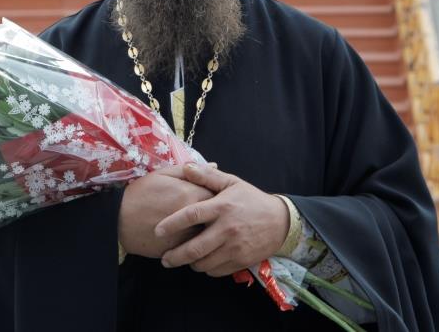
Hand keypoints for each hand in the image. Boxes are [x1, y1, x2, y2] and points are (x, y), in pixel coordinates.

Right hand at [118, 165, 213, 258]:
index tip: (218, 193)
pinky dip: (199, 243)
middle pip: (218, 216)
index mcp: (191, 194)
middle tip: (215, 210)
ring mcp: (186, 236)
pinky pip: (197, 248)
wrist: (118, 220)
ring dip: (210, 229)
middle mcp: (193, 217)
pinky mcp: (179, 251)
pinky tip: (195, 237)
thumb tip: (214, 165)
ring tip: (207, 224)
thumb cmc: (140, 192)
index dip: (221, 193)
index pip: (219, 194)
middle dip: (218, 212)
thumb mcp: (163, 174)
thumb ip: (190, 170)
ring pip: (209, 234)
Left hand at [154, 164, 288, 277]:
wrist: (280, 221)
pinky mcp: (241, 261)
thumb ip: (207, 176)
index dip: (172, 223)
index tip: (157, 230)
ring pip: (204, 263)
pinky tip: (203, 261)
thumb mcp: (232, 182)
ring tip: (184, 258)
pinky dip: (206, 268)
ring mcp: (235, 247)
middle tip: (164, 258)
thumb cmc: (251, 200)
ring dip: (190, 263)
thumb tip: (185, 167)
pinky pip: (216, 271)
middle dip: (175, 256)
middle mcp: (227, 229)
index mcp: (222, 207)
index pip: (191, 215)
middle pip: (194, 248)